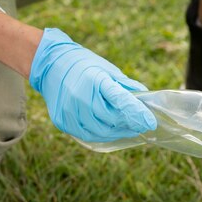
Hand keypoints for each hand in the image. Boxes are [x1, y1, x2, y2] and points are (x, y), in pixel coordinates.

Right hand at [29, 28, 156, 141]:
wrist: (50, 65)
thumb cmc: (84, 65)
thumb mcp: (107, 69)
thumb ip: (125, 86)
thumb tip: (144, 101)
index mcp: (96, 80)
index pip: (121, 100)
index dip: (138, 113)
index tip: (150, 122)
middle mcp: (81, 97)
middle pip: (112, 120)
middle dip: (129, 125)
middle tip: (140, 125)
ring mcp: (70, 111)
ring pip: (101, 132)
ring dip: (117, 133)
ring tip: (127, 129)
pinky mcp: (63, 122)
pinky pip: (87, 135)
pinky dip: (101, 135)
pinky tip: (109, 130)